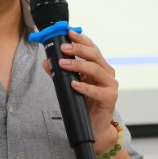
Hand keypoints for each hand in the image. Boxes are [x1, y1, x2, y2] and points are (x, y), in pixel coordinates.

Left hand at [42, 29, 119, 149]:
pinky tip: (74, 85)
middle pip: (94, 56)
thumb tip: (47, 61)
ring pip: (96, 70)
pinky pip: (97, 91)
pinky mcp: (110, 98)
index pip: (92, 48)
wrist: (95, 126)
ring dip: (78, 65)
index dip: (81, 39)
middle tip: (63, 47)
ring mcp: (110, 85)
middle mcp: (107, 73)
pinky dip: (84, 87)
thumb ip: (60, 73)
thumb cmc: (84, 102)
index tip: (69, 33)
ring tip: (63, 64)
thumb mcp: (71, 84)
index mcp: (99, 66)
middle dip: (78, 49)